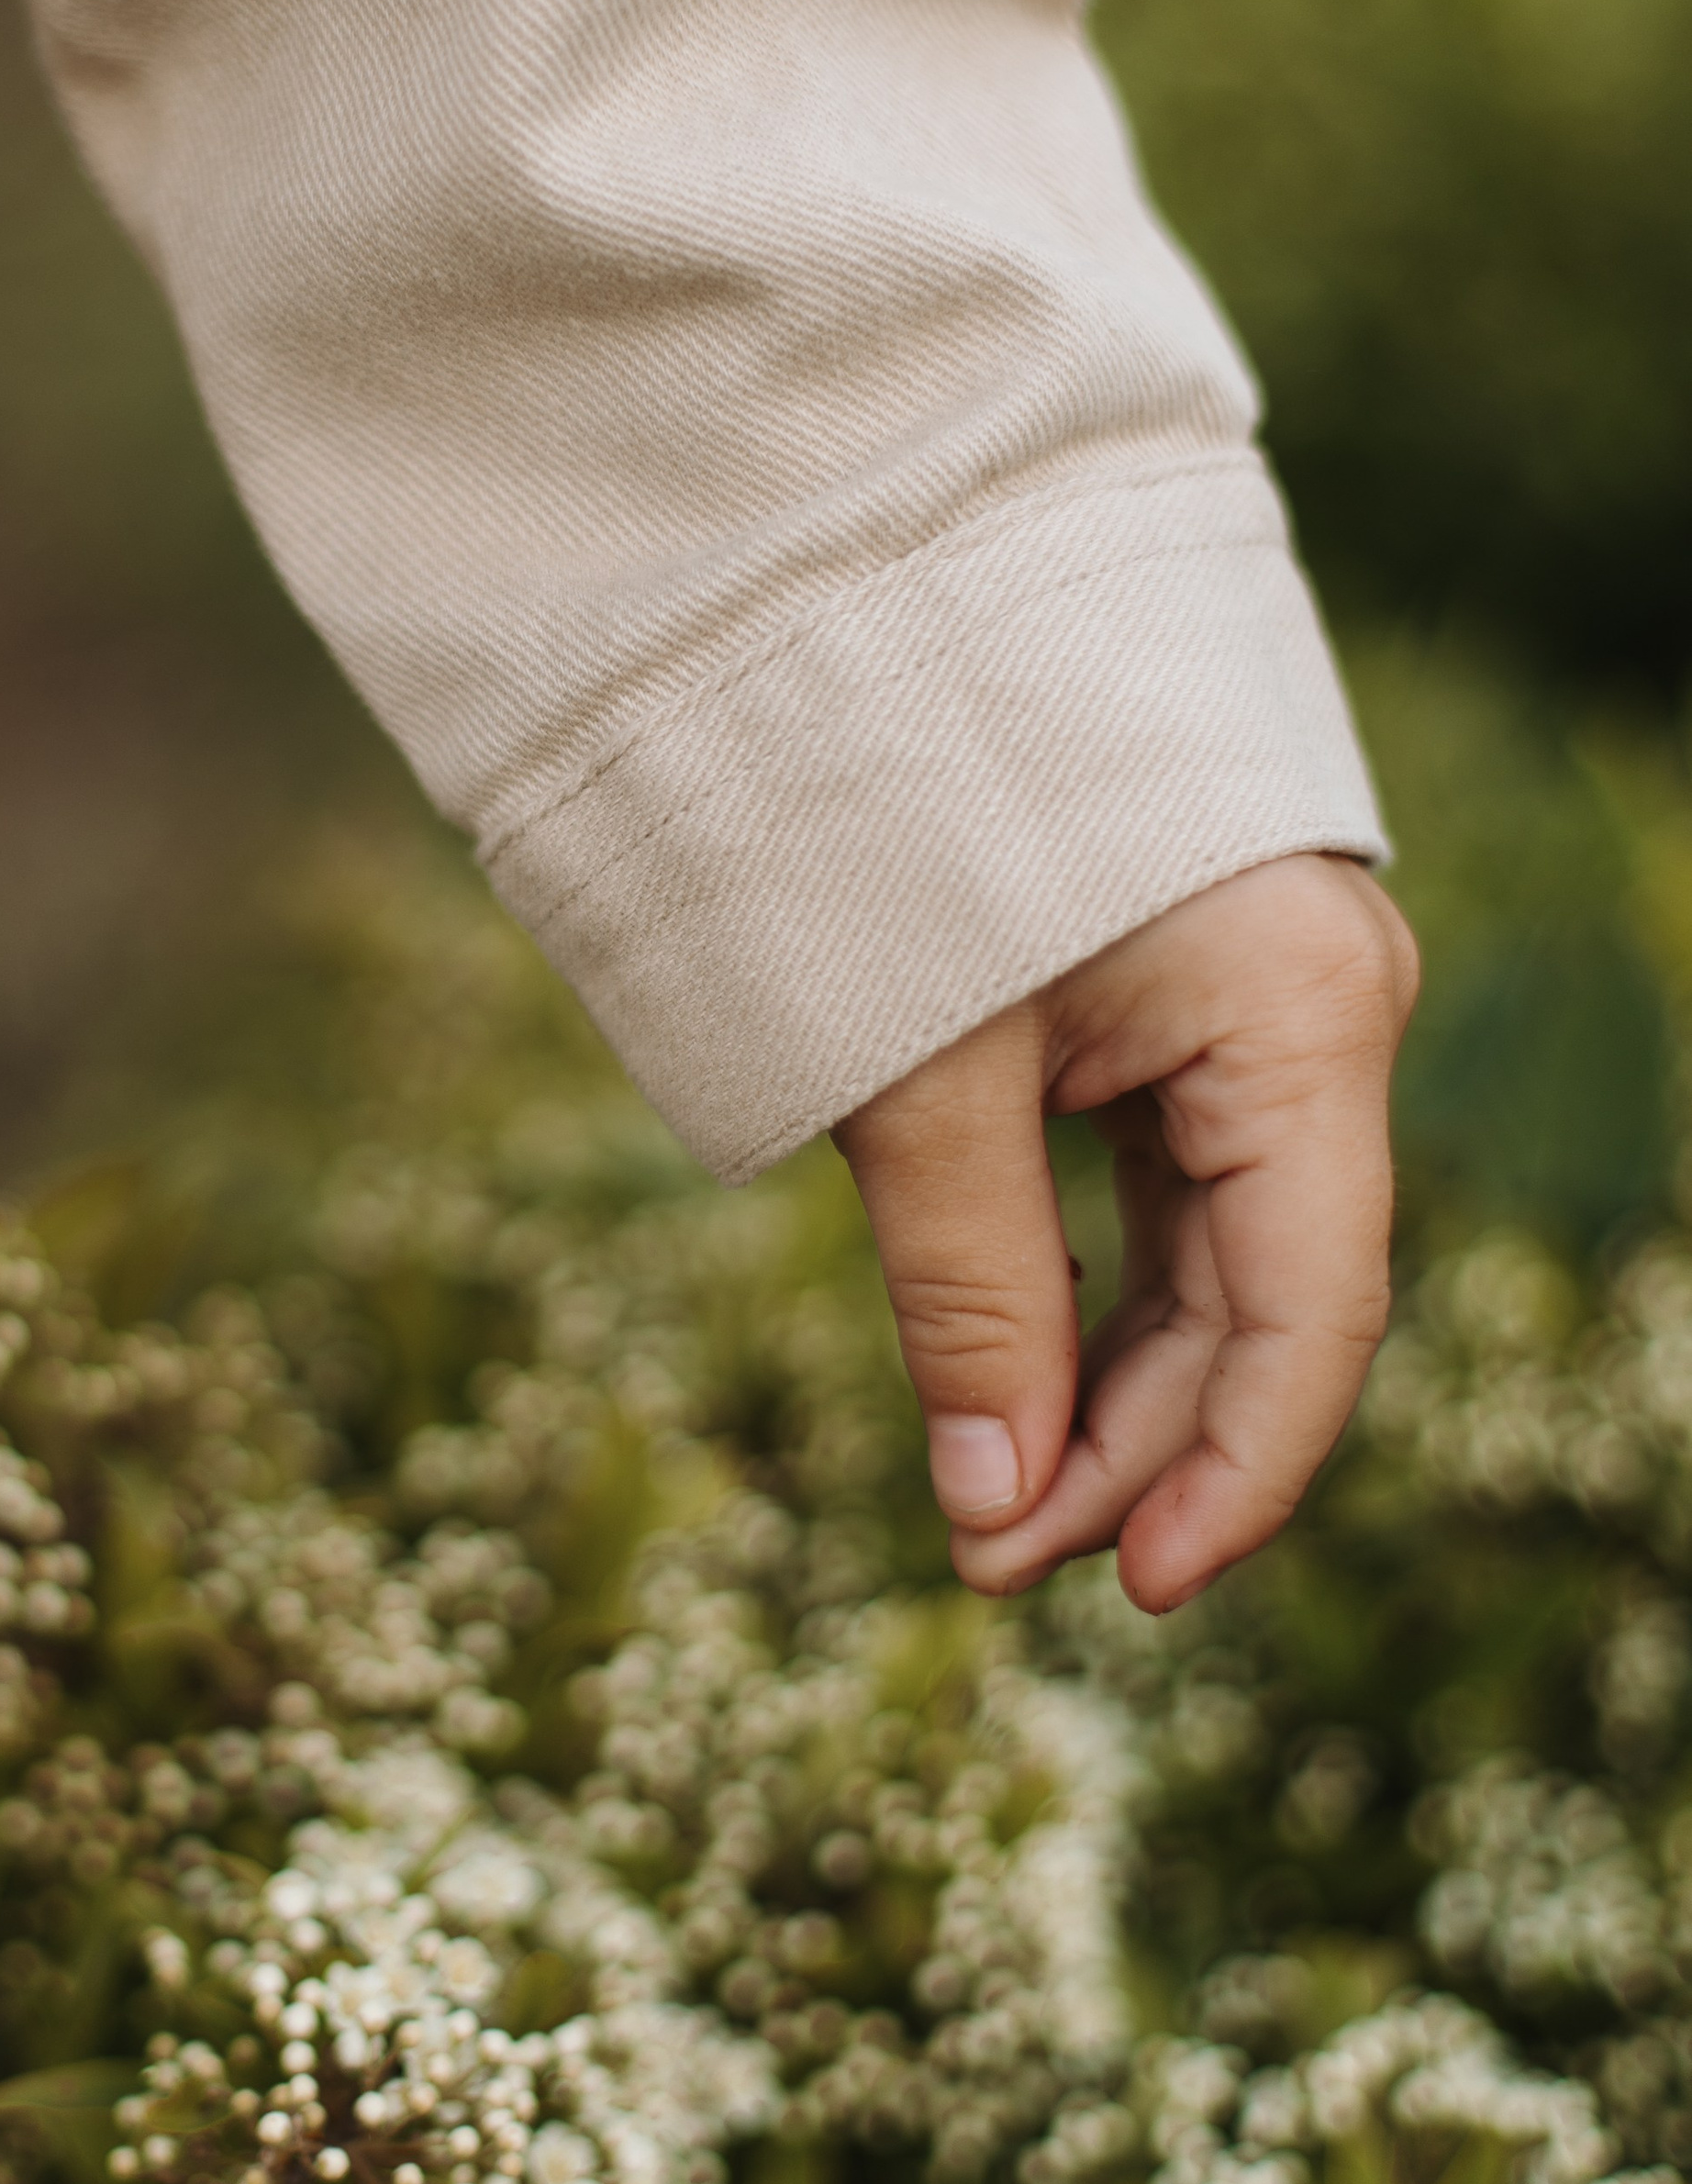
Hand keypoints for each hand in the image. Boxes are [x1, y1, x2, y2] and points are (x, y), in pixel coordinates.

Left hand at [831, 854, 1418, 1611]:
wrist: (867, 590)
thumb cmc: (896, 811)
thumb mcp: (921, 1071)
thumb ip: (971, 1290)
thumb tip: (991, 1503)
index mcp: (1302, 1013)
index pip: (1308, 1310)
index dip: (1229, 1475)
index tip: (1127, 1593)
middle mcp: (1316, 1008)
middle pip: (1261, 1293)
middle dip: (1131, 1442)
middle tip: (985, 1552)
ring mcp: (1253, 998)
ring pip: (1209, 1246)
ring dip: (1105, 1377)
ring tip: (988, 1495)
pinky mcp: (1178, 992)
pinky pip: (1162, 1177)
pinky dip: (1086, 1279)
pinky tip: (1013, 1365)